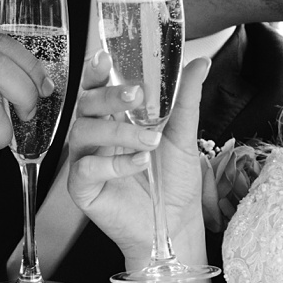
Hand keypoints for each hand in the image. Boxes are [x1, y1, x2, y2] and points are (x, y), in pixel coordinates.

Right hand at [66, 52, 210, 264]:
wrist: (176, 223)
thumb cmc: (174, 181)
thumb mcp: (184, 135)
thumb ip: (186, 99)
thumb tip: (200, 64)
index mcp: (115, 119)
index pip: (98, 88)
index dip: (97, 72)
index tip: (106, 59)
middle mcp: (96, 136)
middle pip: (86, 105)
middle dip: (109, 97)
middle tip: (136, 96)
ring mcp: (86, 161)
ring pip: (83, 133)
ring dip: (118, 133)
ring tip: (150, 141)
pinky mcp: (83, 188)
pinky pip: (85, 169)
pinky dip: (113, 164)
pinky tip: (139, 164)